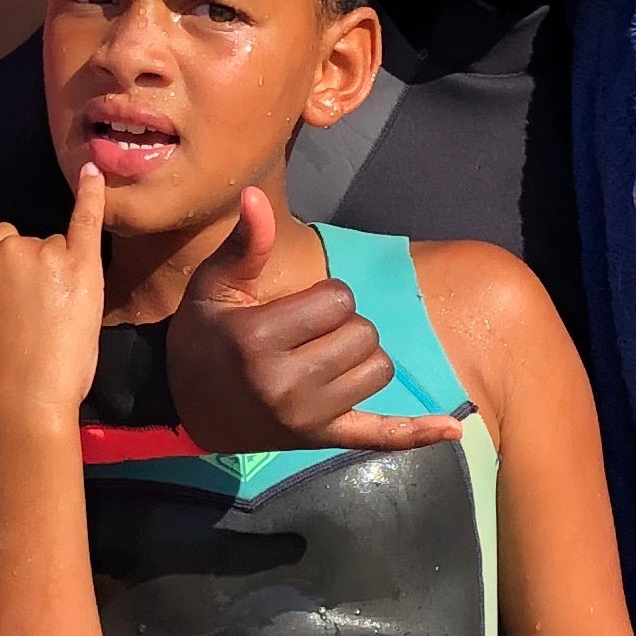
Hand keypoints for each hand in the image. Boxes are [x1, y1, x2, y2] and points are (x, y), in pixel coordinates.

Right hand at [0, 166, 114, 424]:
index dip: (5, 275)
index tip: (10, 303)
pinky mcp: (79, 264)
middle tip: (33, 315)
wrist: (24, 391)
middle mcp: (5, 246)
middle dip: (30, 271)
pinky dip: (92, 194)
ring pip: (54, 246)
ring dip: (57, 272)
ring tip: (54, 317)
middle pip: (24, 243)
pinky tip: (94, 171)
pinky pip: (85, 219)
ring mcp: (43, 253)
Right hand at [167, 186, 463, 451]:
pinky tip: (451, 427)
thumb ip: (245, 244)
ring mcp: (307, 417)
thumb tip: (256, 195)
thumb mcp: (214, 286)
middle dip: (342, 324)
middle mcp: (286, 384)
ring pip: (378, 369)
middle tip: (305, 335)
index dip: (323, 296)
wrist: (184, 406)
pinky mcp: (321, 441)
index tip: (293, 309)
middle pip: (364, 333)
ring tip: (322, 359)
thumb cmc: (204, 337)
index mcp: (260, 340)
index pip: (338, 299)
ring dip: (361, 357)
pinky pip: (380, 436)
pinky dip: (415, 433)